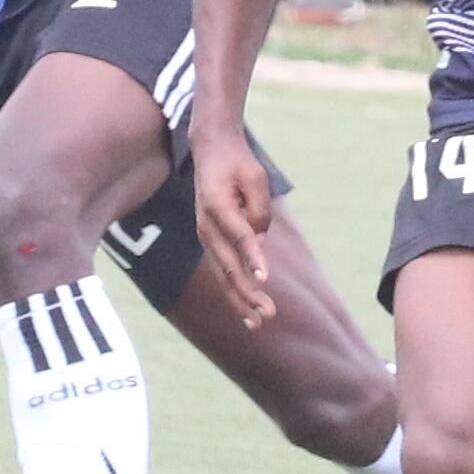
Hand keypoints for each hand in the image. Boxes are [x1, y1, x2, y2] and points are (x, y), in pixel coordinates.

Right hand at [192, 141, 279, 326]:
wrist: (210, 150)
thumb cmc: (237, 162)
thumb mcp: (257, 177)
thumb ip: (260, 211)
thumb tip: (260, 244)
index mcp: (217, 205)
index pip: (240, 236)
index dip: (253, 258)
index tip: (265, 280)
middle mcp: (206, 224)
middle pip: (228, 264)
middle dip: (247, 292)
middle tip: (268, 314)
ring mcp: (206, 234)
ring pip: (223, 273)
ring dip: (239, 299)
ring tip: (257, 323)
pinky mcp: (211, 240)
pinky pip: (222, 269)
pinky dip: (234, 290)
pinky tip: (246, 309)